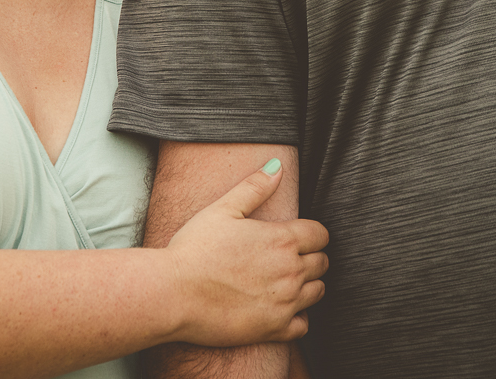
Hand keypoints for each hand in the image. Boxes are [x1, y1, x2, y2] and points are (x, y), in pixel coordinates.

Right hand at [165, 160, 328, 346]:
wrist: (173, 294)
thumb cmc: (194, 249)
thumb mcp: (223, 209)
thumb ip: (254, 187)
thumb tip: (276, 166)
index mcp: (282, 239)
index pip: (321, 234)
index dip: (312, 234)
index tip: (298, 237)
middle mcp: (291, 270)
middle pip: (322, 263)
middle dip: (311, 258)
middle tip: (288, 258)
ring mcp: (285, 302)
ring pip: (318, 291)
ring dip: (308, 285)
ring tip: (284, 282)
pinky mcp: (275, 329)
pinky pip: (304, 325)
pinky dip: (298, 317)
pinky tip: (280, 309)